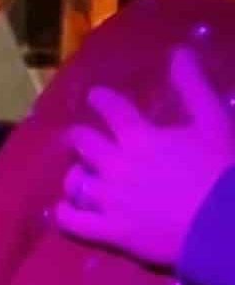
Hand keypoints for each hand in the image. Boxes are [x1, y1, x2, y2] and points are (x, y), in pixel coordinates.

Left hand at [53, 46, 234, 269]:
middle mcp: (116, 164)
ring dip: (77, 176)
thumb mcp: (214, 123)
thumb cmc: (224, 171)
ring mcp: (111, 200)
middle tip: (83, 139)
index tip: (97, 97)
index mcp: (139, 137)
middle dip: (82, 138)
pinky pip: (74, 223)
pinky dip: (66, 215)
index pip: (110, 108)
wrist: (228, 227)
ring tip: (81, 176)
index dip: (102, 100)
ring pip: (76, 181)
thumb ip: (194, 87)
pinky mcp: (113, 232)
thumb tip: (179, 51)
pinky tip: (66, 211)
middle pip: (83, 143)